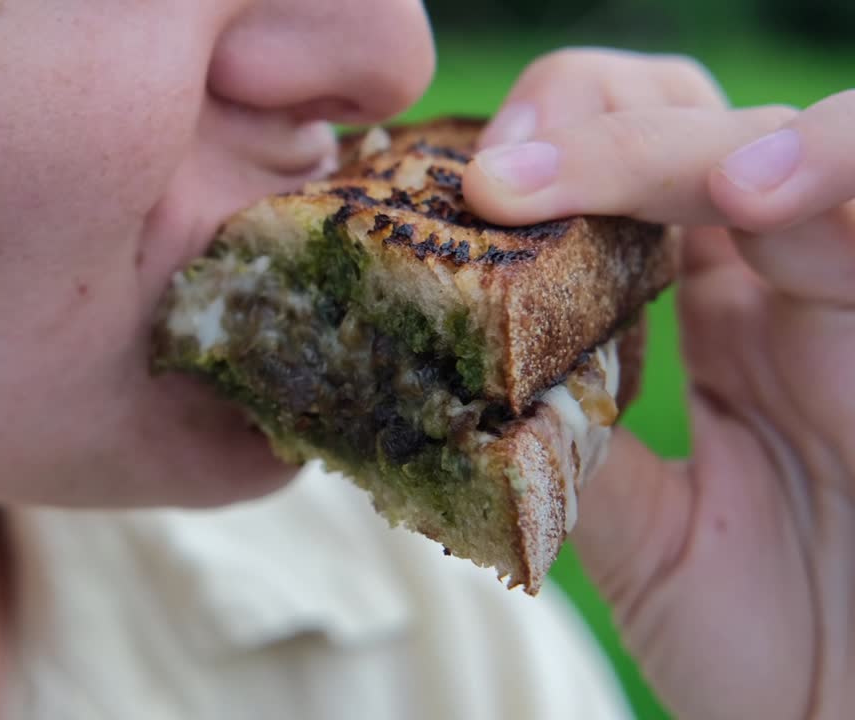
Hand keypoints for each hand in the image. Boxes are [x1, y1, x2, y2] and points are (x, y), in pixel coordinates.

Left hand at [463, 49, 854, 719]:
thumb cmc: (772, 641)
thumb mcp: (636, 536)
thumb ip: (565, 447)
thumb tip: (444, 378)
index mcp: (714, 317)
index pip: (629, 175)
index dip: (547, 157)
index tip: (462, 194)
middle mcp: (785, 285)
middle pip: (690, 126)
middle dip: (582, 123)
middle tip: (492, 174)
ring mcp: (851, 294)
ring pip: (781, 144)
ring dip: (666, 143)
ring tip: (570, 176)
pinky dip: (827, 166)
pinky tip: (744, 193)